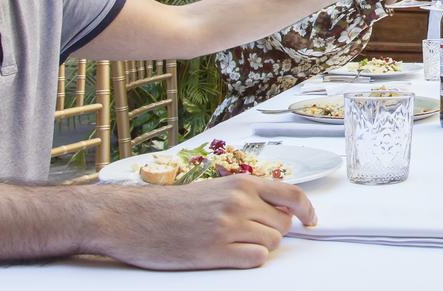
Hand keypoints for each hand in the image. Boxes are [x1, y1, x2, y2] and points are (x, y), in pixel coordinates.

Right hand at [93, 175, 315, 269]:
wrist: (131, 218)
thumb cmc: (170, 206)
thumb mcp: (214, 189)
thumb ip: (247, 195)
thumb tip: (281, 210)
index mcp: (240, 183)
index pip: (292, 194)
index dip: (307, 210)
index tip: (311, 221)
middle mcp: (239, 202)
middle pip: (283, 224)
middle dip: (272, 232)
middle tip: (246, 234)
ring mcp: (228, 227)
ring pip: (272, 243)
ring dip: (258, 246)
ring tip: (229, 243)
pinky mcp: (215, 252)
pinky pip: (256, 259)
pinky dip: (248, 260)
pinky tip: (227, 256)